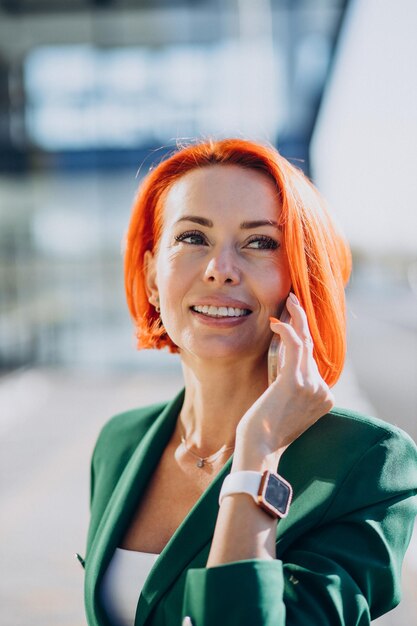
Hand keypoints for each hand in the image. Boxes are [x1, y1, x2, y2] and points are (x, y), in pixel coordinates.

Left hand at [233, 293, 334, 469]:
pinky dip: (286, 329)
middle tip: (294, 301)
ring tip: (289, 300)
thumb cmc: (264, 430)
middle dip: (302, 322)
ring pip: (306, 342)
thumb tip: (284, 358)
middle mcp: (322, 391)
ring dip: (297, 318)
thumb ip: (291, 385)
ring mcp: (312, 386)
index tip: (290, 321)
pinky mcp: (296, 381)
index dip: (301, 339)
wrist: (258, 449)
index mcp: (323, 398)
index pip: (312, 362)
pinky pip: (295, 345)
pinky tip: (275, 321)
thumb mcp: (284, 405)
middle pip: (312, 349)